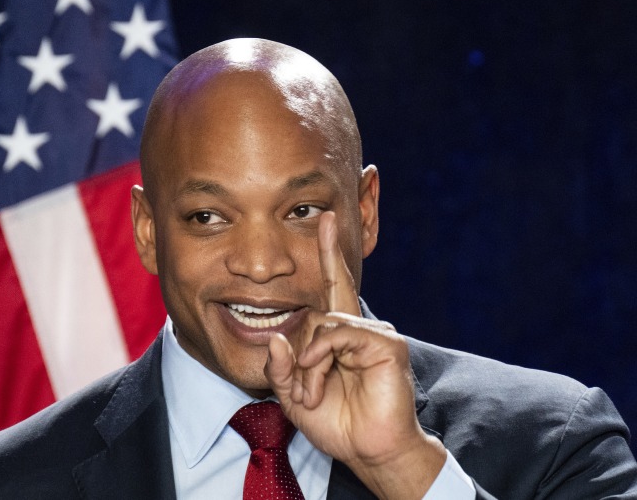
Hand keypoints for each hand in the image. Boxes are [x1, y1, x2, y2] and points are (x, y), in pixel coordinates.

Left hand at [264, 211, 445, 499]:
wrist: (366, 449)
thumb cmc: (335, 422)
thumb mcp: (293, 394)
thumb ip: (281, 366)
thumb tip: (278, 337)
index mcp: (337, 335)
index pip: (332, 284)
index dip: (330, 252)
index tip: (327, 218)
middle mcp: (358, 327)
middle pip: (317, 312)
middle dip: (301, 357)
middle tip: (305, 393)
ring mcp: (375, 333)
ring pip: (325, 325)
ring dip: (309, 364)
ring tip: (312, 393)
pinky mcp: (387, 343)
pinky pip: (342, 333)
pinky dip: (323, 357)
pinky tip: (320, 379)